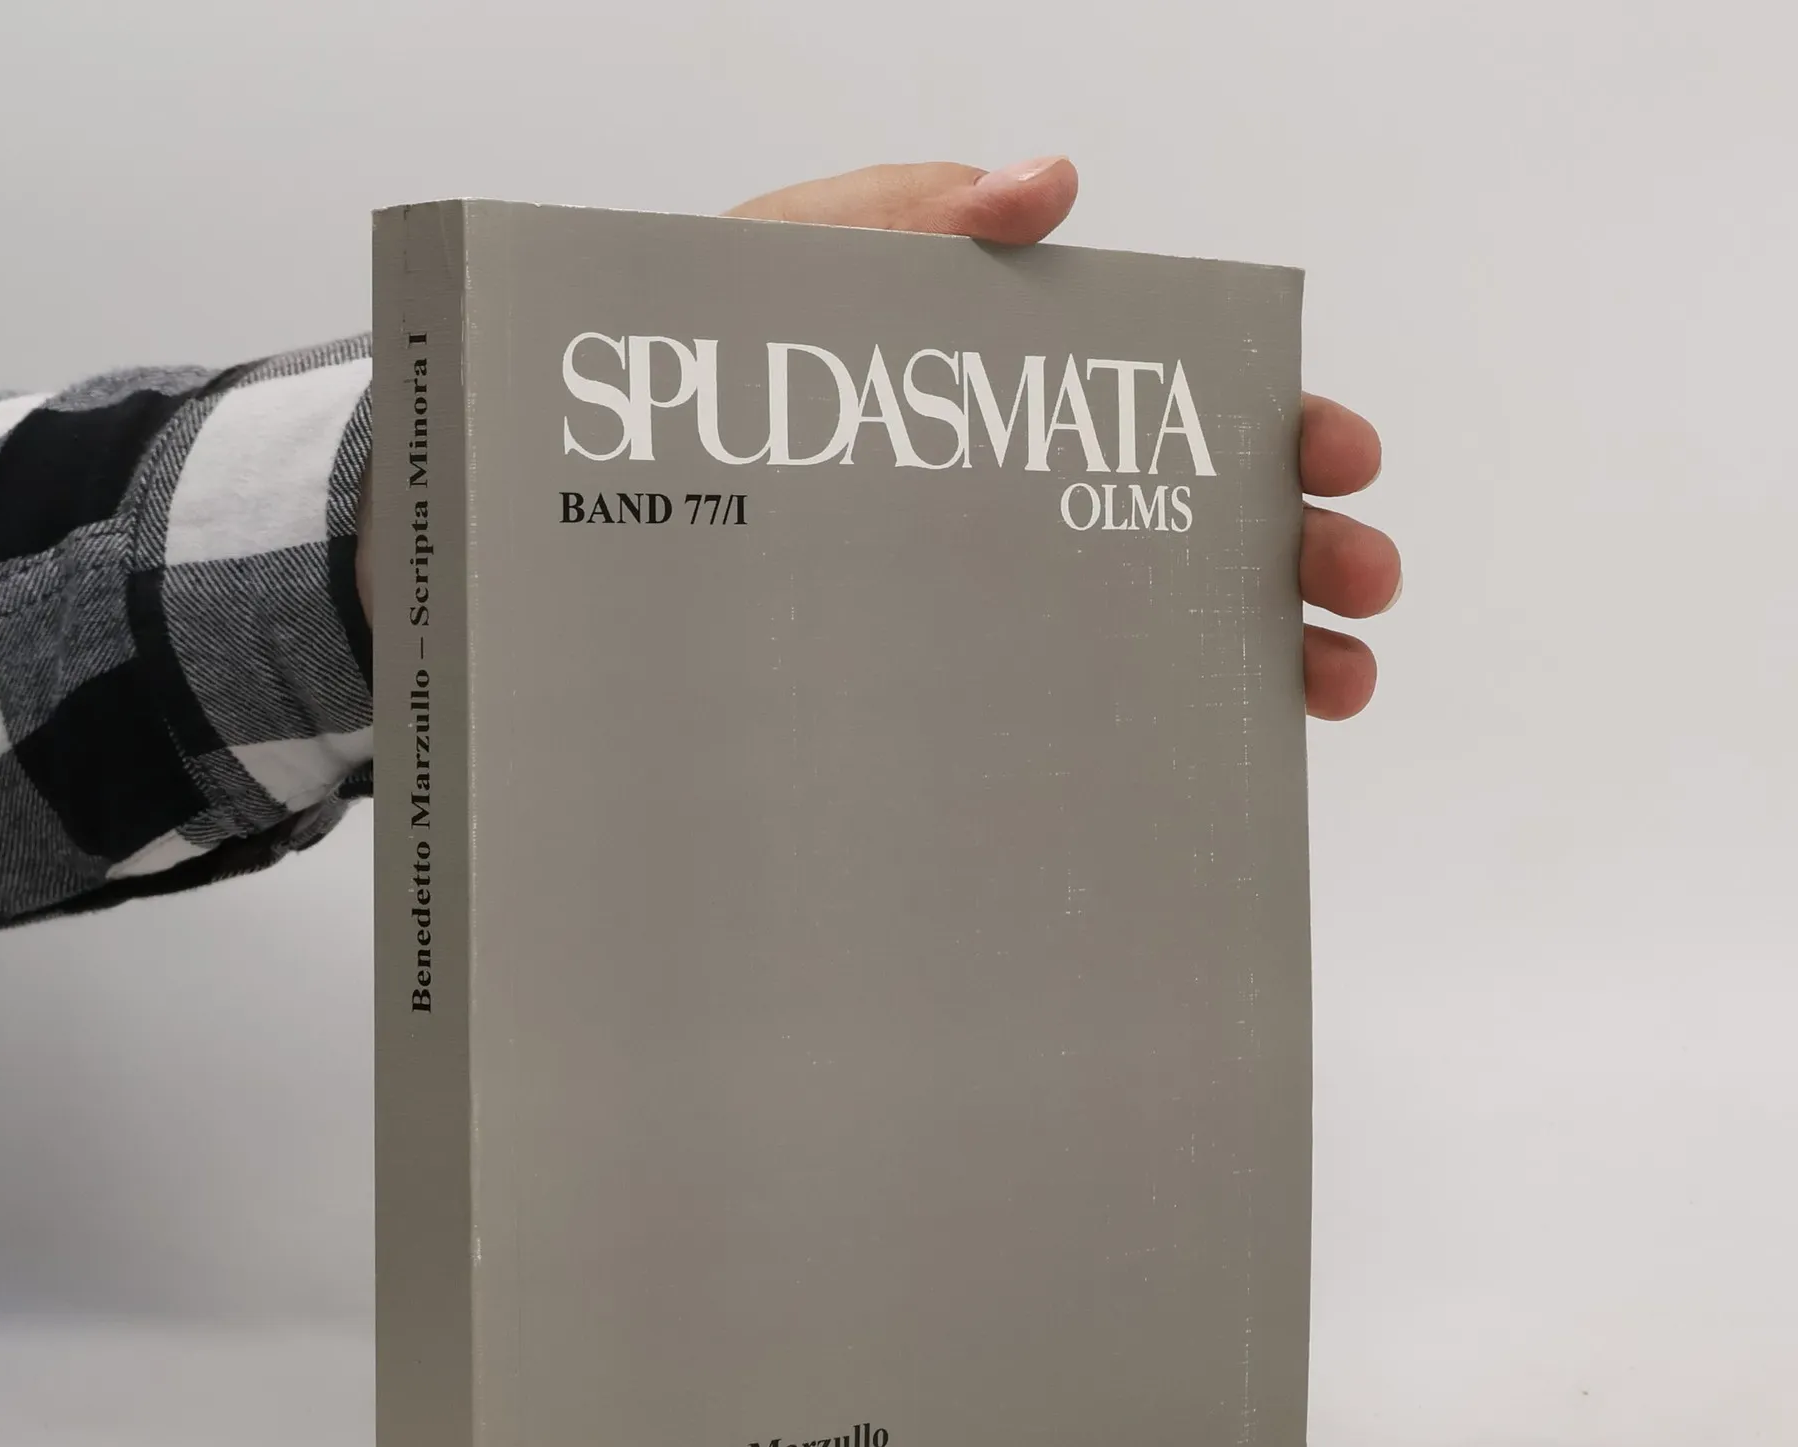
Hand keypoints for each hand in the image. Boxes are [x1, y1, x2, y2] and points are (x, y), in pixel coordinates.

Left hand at [729, 160, 1396, 720]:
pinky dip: (1157, 734)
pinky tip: (1207, 758)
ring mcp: (995, 603)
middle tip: (1356, 581)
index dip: (1275, 429)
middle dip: (1303, 552)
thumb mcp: (795, 265)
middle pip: (1199, 526)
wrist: (595, 497)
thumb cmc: (692, 376)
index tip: (1337, 457)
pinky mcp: (947, 690)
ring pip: (1160, 632)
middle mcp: (1026, 506)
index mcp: (1021, 398)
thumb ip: (914, 216)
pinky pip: (1071, 718)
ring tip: (1329, 685)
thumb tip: (1050, 183)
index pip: (1180, 409)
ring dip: (1267, 653)